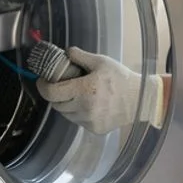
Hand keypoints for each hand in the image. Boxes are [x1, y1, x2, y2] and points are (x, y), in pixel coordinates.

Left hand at [35, 47, 164, 133]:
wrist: (140, 99)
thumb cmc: (121, 79)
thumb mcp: (101, 62)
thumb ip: (80, 56)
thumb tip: (65, 53)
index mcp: (84, 90)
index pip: (51, 92)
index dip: (43, 86)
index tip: (43, 80)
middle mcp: (85, 109)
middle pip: (56, 104)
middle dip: (55, 94)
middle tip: (62, 85)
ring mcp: (89, 121)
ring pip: (66, 114)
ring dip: (66, 104)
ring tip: (77, 94)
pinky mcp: (94, 129)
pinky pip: (77, 121)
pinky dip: (78, 113)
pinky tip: (88, 104)